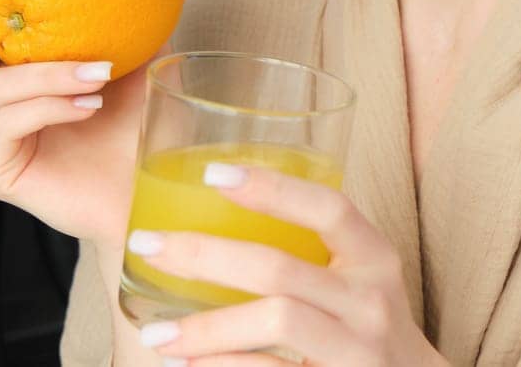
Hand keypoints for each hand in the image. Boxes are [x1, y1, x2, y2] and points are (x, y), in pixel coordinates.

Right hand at [0, 0, 163, 244]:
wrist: (152, 200)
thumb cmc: (148, 137)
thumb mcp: (145, 67)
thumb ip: (135, 25)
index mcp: (25, 77)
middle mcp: (2, 105)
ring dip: (50, 73)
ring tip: (98, 72)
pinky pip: (12, 124)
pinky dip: (51, 107)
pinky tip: (88, 106)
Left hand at [126, 163, 446, 365]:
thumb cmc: (364, 327)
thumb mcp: (356, 281)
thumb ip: (307, 254)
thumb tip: (206, 222)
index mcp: (374, 258)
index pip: (329, 208)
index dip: (273, 187)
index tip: (212, 173)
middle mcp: (370, 301)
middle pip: (281, 269)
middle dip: (204, 254)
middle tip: (146, 246)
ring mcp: (357, 350)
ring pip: (276, 322)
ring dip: (206, 328)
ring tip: (155, 335)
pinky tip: (187, 364)